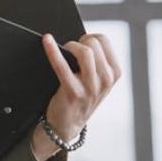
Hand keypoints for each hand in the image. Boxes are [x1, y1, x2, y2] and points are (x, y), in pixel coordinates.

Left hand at [30, 32, 121, 160]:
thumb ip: (96, 61)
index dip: (88, 37)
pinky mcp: (74, 92)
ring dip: (70, 46)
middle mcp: (106, 80)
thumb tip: (81, 38)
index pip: (104, 40)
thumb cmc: (80, 96)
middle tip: (70, 48)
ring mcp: (91, 87)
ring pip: (84, 52)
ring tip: (63, 50)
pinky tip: (47, 41)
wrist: (67, 124)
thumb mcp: (98, 80)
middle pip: (94, 44)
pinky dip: (52, 50)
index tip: (80, 42)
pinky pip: (62, 66)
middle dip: (79, 41)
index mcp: (114, 73)